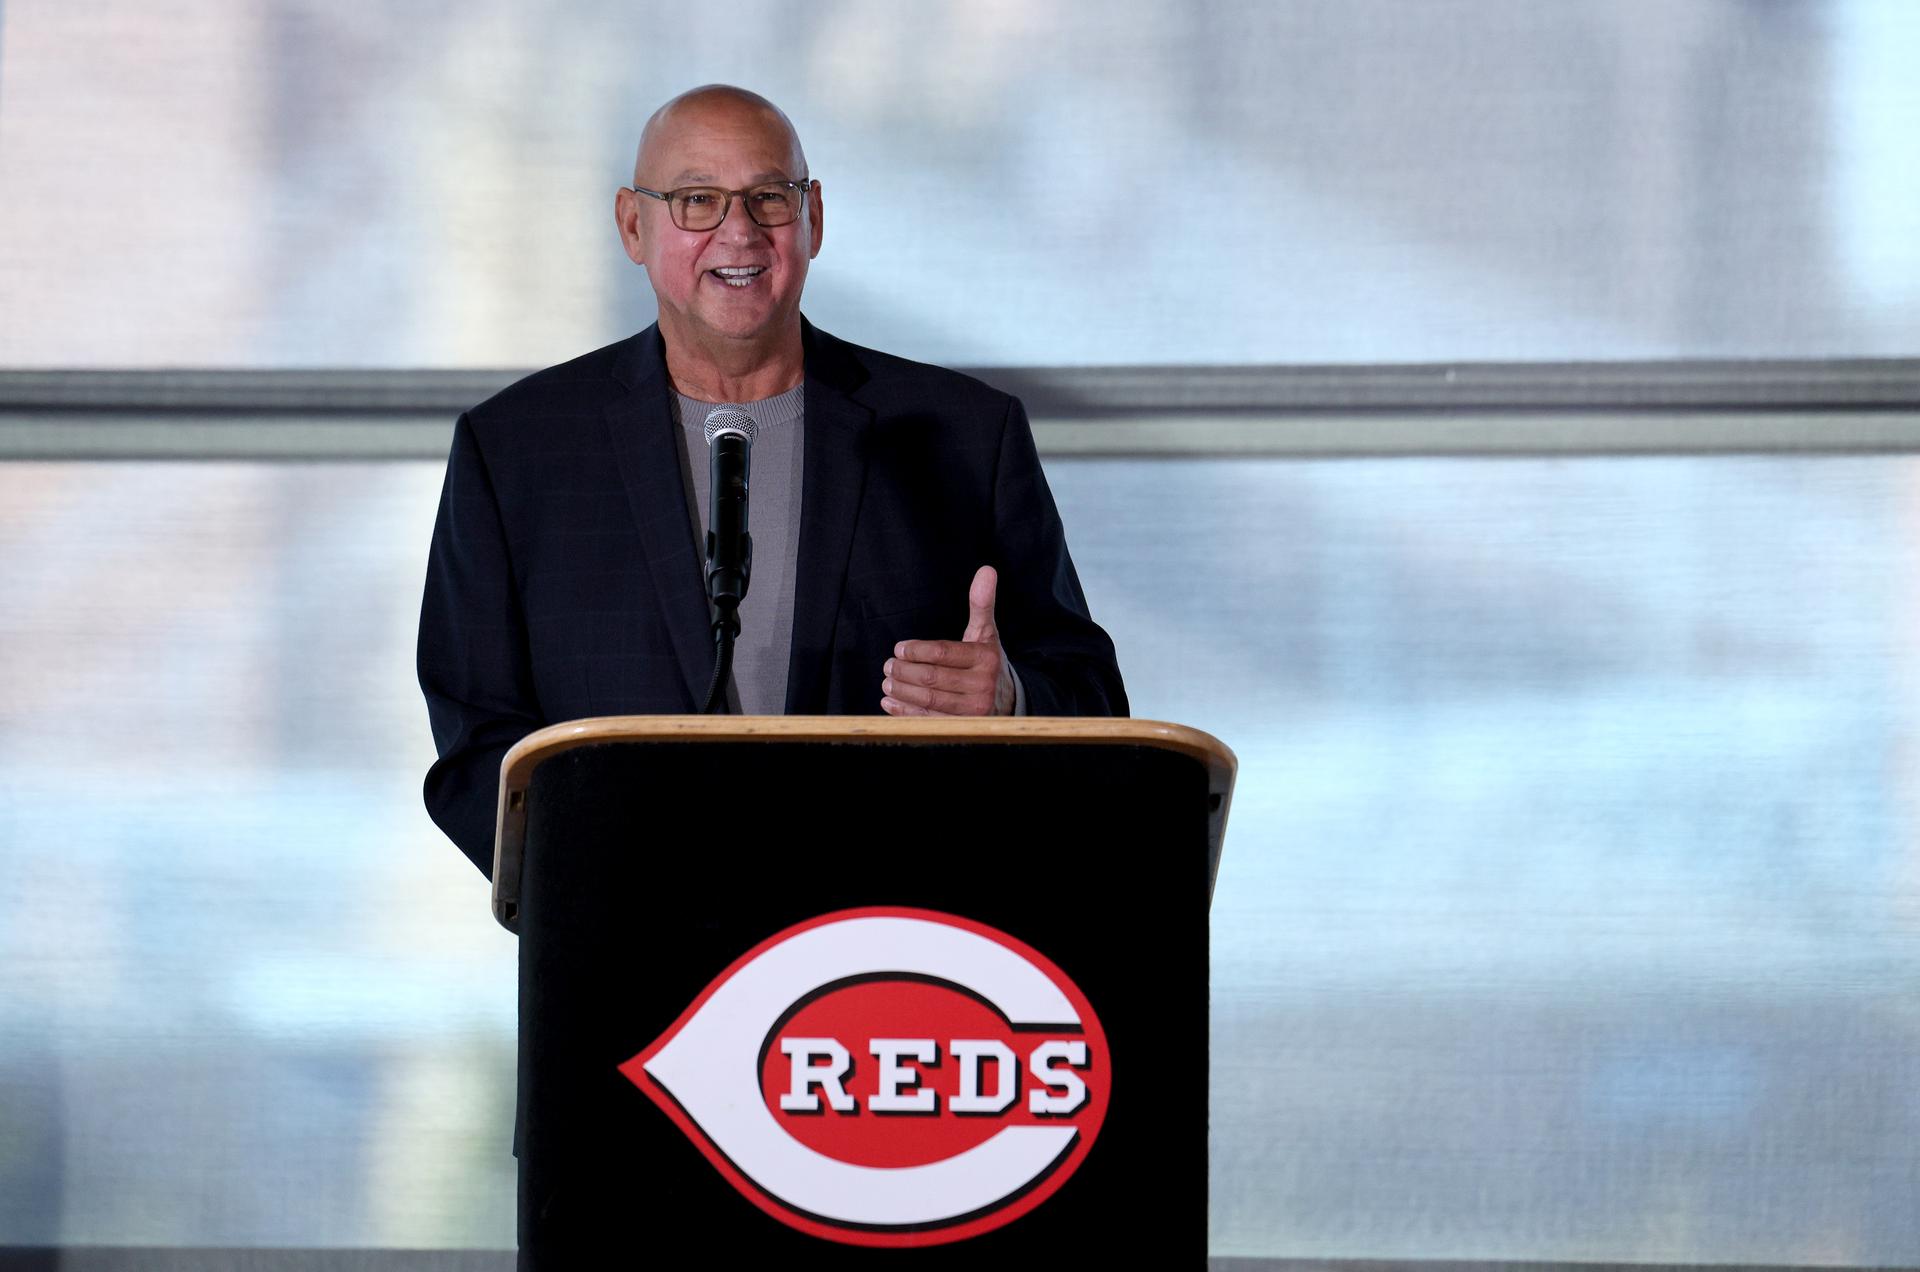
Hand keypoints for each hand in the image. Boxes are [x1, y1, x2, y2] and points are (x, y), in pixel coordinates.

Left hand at [880, 565, 1015, 716]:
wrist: (1006, 700)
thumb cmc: (986, 661)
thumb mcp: (985, 633)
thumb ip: (982, 603)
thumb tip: (986, 570)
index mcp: (986, 659)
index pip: (943, 653)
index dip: (916, 651)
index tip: (899, 648)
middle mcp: (983, 686)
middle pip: (932, 679)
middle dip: (904, 672)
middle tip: (888, 666)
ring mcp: (974, 712)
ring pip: (929, 701)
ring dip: (902, 691)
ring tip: (887, 681)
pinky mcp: (963, 729)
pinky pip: (929, 721)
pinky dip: (905, 712)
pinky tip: (890, 702)